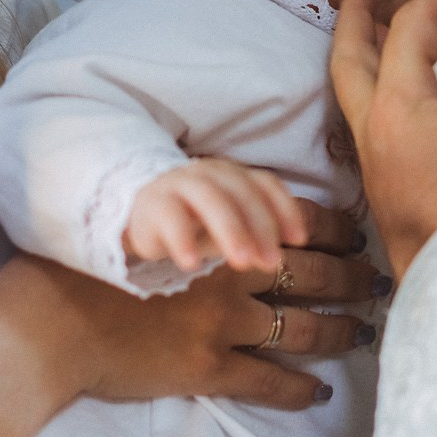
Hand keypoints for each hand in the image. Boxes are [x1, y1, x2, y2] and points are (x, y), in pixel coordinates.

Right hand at [0, 198, 385, 411]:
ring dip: (341, 331)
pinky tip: (319, 392)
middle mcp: (231, 273)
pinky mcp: (207, 368)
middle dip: (354, 279)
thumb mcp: (153, 220)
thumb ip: (200, 220)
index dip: (335, 230)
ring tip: (364, 333)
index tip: (358, 236)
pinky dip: (300, 389)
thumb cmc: (94, 261)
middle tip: (380, 284)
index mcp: (220, 230)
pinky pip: (269, 380)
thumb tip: (236, 220)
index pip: (298, 222)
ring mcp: (223, 323)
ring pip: (304, 328)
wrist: (55, 315)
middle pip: (314, 275)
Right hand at [124, 157, 305, 272]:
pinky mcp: (153, 203)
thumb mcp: (228, 228)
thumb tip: (276, 258)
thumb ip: (252, 235)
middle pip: (241, 192)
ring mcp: (180, 183)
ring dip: (230, 231)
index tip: (298, 240)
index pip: (265, 184)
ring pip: (210, 199)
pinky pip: (170, 217)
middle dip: (260, 226)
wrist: (139, 214)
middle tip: (272, 261)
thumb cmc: (194, 223)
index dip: (284, 209)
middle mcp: (210, 173)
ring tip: (242, 263)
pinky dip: (183, 240)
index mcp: (234, 175)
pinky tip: (192, 264)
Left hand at [329, 0, 436, 277]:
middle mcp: (374, 132)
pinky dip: (377, 90)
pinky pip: (367, 121)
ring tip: (377, 29)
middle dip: (356, 15)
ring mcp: (375, 163)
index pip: (410, 29)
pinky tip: (402, 97)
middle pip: (349, 56)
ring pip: (352, 91)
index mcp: (399, 110)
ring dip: (363, 53)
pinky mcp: (387, 186)